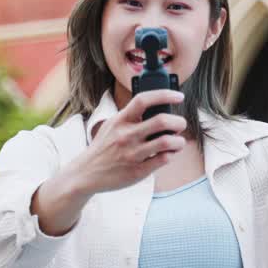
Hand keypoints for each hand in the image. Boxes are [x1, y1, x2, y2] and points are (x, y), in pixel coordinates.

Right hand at [69, 89, 186, 196]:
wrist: (87, 173)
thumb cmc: (105, 146)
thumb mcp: (112, 125)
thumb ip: (131, 116)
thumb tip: (159, 106)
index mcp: (120, 120)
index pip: (143, 100)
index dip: (164, 94)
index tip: (179, 96)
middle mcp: (126, 136)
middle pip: (161, 121)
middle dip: (178, 122)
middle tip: (180, 124)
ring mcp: (132, 154)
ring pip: (167, 142)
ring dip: (179, 141)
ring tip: (178, 141)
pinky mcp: (137, 171)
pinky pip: (163, 160)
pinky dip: (171, 155)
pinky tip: (169, 153)